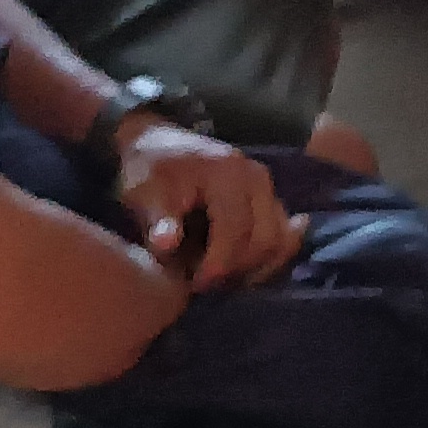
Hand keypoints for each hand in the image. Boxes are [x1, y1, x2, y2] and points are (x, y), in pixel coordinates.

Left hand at [116, 121, 309, 290]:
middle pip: (265, 239)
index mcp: (228, 174)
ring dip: (256, 267)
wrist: (160, 143)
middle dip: (237, 269)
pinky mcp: (270, 197)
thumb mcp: (144, 193)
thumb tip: (166, 244)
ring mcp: (268, 187)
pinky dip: (268, 257)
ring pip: (280, 240)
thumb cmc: (150, 170)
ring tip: (223, 278)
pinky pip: (283, 234)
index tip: (195, 284)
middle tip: (207, 283)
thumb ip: (158, 220)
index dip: (218, 265)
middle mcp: (257, 178)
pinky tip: (243, 270)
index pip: (235, 230)